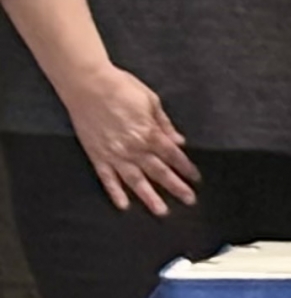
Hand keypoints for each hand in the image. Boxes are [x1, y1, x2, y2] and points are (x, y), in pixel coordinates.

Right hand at [63, 65, 197, 214]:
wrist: (88, 86)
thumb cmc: (122, 88)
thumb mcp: (151, 101)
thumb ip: (164, 124)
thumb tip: (179, 142)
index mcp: (149, 132)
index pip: (173, 155)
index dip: (186, 168)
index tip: (196, 179)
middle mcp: (133, 147)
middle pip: (158, 171)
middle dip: (175, 187)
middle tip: (189, 200)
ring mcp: (114, 154)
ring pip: (135, 181)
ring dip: (149, 197)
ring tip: (162, 211)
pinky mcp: (97, 156)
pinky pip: (107, 179)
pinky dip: (115, 193)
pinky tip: (124, 205)